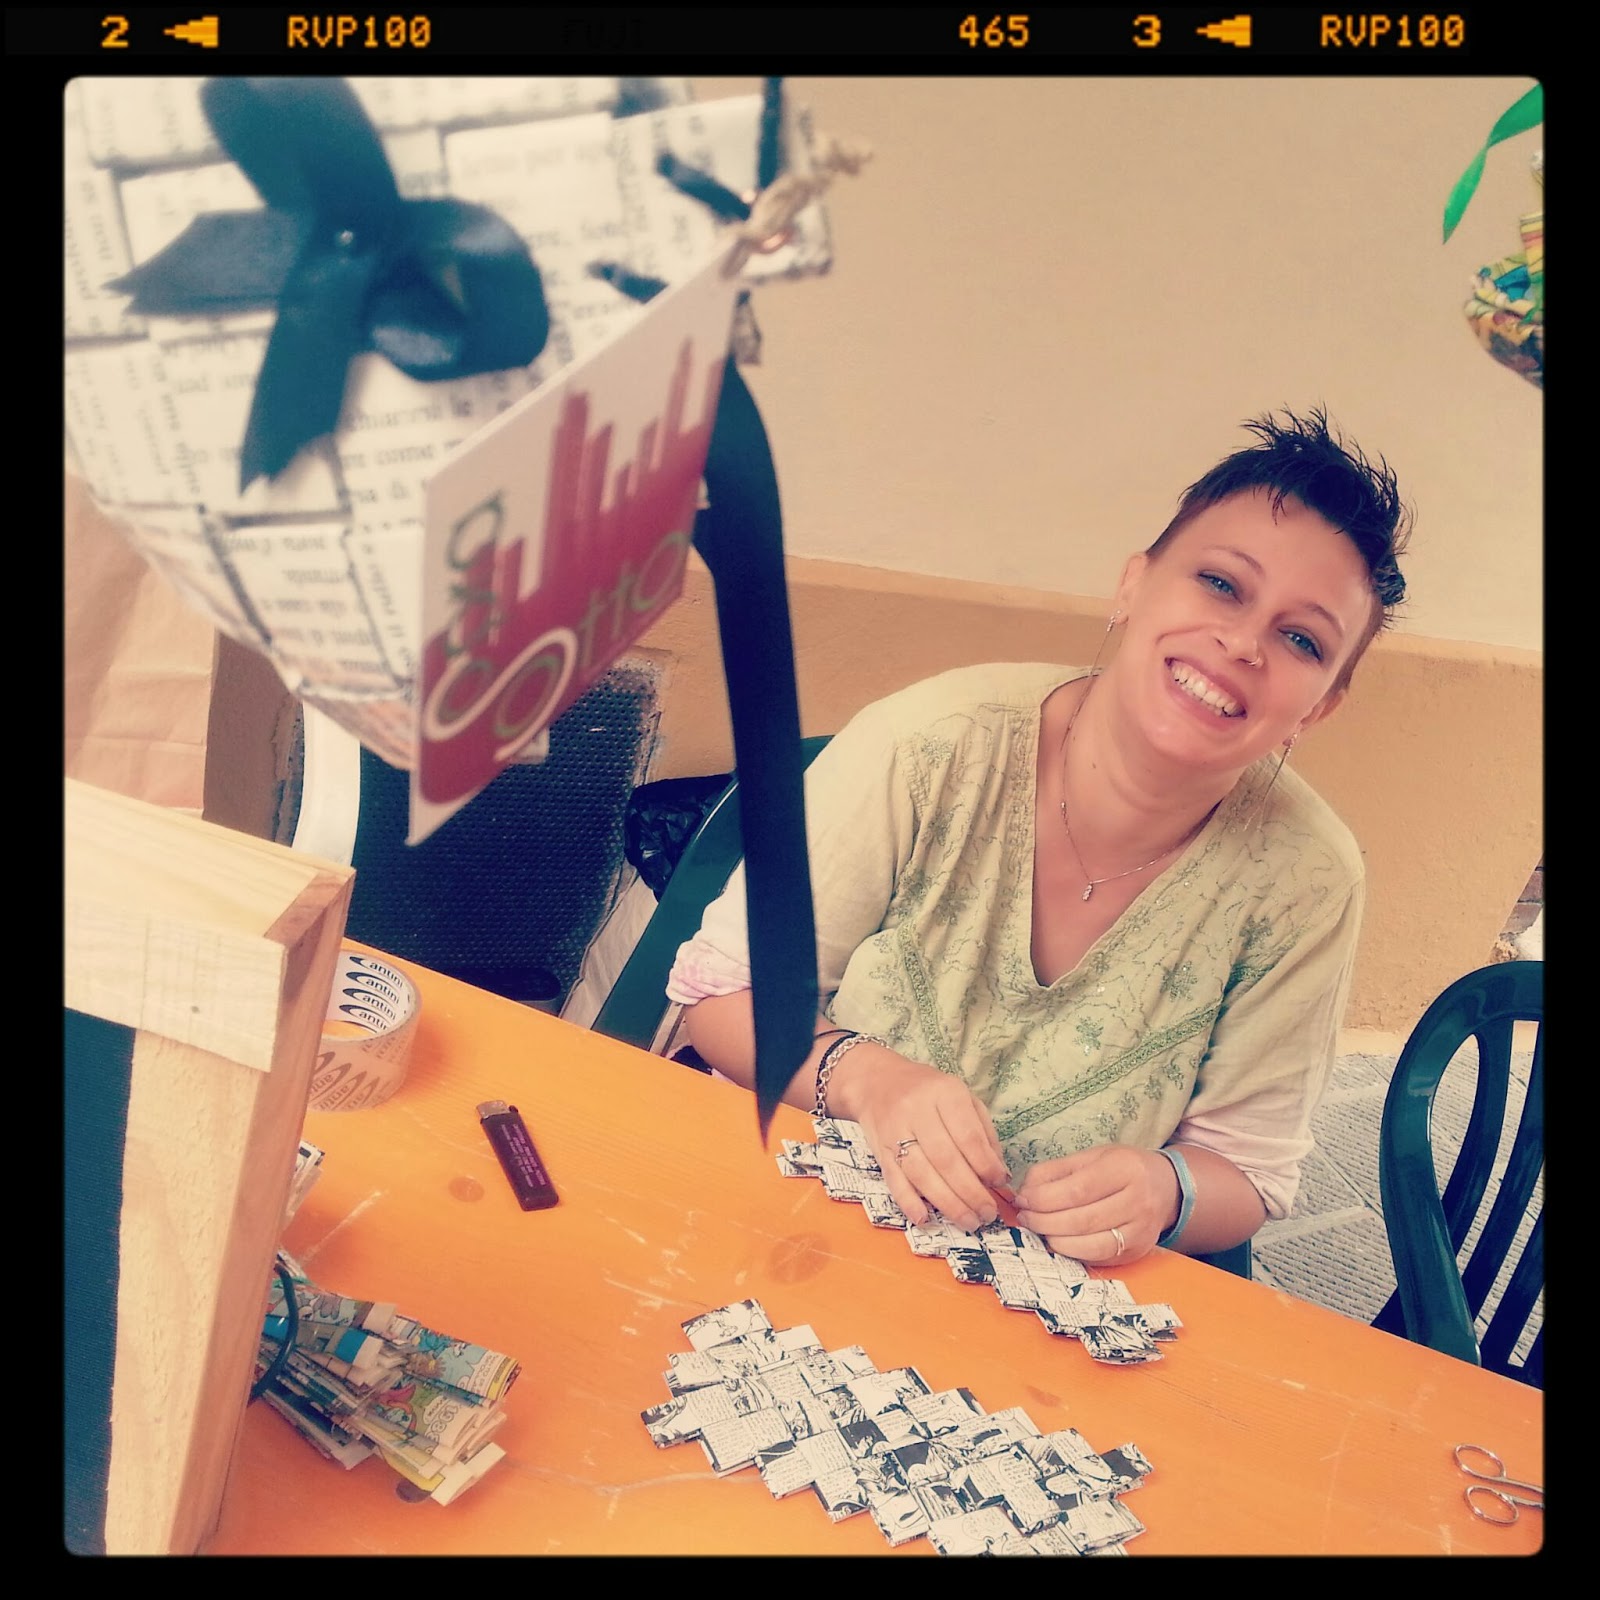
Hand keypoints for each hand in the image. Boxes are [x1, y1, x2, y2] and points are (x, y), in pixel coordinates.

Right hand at [830, 1047, 1012, 1230]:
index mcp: (944, 1093)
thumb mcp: (962, 1097)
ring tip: (968, 1221)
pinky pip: (894, 1180)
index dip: (986, 1165)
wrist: (878, 1082)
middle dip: (970, 1193)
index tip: (999, 1183)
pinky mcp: (879, 1150)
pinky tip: (926, 1218)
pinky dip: (909, 1202)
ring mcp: (894, 1131)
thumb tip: (999, 1173)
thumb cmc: (928, 1092)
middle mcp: (916, 1110)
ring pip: (922, 1174)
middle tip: (987, 1214)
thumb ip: (983, 1132)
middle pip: (946, 1160)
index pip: (968, 1136)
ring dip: (947, 1204)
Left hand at [1012, 1145, 1180, 1264]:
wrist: (1166, 1188)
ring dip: (1055, 1240)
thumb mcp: (1092, 1157)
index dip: (1044, 1198)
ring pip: (1090, 1245)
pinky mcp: (1137, 1252)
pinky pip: (1098, 1257)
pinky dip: (1073, 1252)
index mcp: (1125, 1169)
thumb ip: (1056, 1171)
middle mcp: (1138, 1201)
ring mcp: (1141, 1231)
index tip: (1023, 1200)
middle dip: (1044, 1221)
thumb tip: (1025, 1191)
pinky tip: (1058, 1241)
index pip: (1077, 1190)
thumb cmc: (1122, 1168)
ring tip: (1038, 1230)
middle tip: (1026, 1218)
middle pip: (1082, 1220)